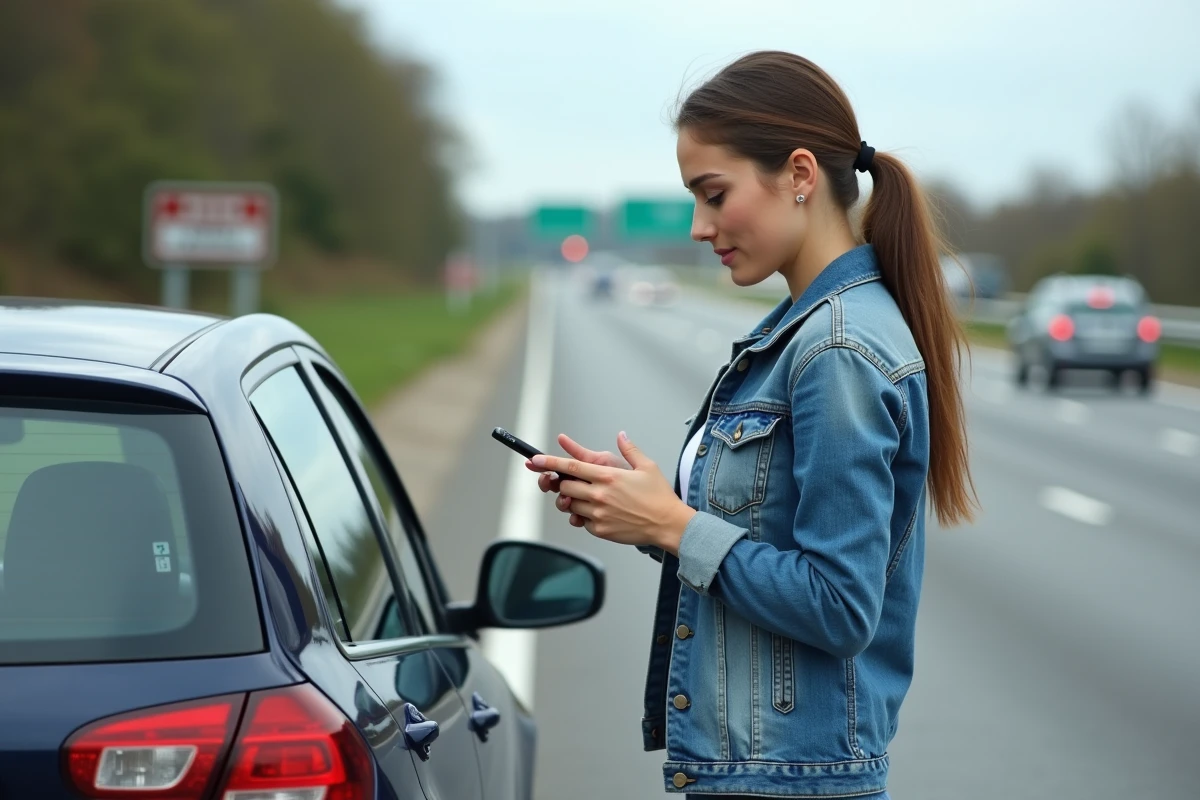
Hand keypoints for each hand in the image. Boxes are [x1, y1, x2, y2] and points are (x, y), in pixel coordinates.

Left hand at [531, 431, 694, 553]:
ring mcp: (598, 514)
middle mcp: (599, 495)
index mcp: (608, 476)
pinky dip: (585, 517)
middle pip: (565, 487)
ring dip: (574, 501)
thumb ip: (630, 450)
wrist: (667, 524)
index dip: (550, 462)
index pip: (571, 466)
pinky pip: (582, 522)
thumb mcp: (647, 466)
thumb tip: (621, 435)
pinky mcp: (600, 530)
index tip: (535, 460)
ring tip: (591, 499)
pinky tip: (601, 513)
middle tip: (574, 483)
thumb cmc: (659, 496)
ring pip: (571, 506)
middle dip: (565, 484)